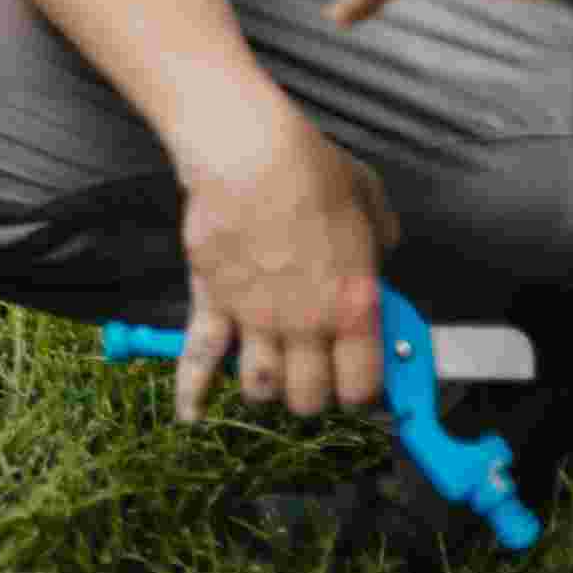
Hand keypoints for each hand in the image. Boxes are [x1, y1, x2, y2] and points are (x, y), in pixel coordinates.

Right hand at [169, 103, 398, 421]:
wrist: (248, 156)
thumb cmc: (313, 172)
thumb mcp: (371, 203)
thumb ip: (380, 243)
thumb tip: (379, 255)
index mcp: (354, 306)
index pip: (363, 384)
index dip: (363, 392)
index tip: (360, 384)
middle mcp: (306, 325)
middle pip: (309, 398)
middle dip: (313, 397)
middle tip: (313, 381)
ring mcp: (255, 320)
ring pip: (260, 387)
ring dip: (267, 390)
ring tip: (270, 378)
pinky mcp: (213, 304)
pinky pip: (199, 358)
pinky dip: (191, 392)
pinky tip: (191, 416)